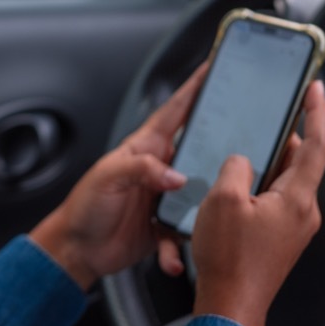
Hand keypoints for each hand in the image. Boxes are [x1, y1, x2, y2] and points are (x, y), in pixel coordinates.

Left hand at [29, 64, 206, 289]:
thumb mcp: (107, 177)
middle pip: (199, 151)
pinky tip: (174, 258)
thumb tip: (175, 176)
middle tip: (248, 147)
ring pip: (200, 196)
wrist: (77, 249)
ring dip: (205, 210)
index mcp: (145, 148)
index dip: (194, 88)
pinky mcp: (166, 226)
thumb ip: (140, 169)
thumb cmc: (85, 206)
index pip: (175, 110)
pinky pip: (184, 234)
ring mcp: (165, 197)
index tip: (215, 67)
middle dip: (222, 148)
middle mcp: (159, 169)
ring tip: (209, 220)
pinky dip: (181, 249)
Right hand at [190, 80, 324, 325]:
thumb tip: (242, 161)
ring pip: (286, 181)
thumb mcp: (223, 200)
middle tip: (268, 114)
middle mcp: (304, 212)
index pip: (318, 145)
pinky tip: (235, 185)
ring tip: (243, 149)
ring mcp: (294, 227)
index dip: (318, 112)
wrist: (230, 305)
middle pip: (301, 161)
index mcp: (298, 198)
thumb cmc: (229, 259)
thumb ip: (235, 168)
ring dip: (268, 162)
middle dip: (285, 136)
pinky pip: (275, 200)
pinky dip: (260, 184)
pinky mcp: (280, 238)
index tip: (316, 89)